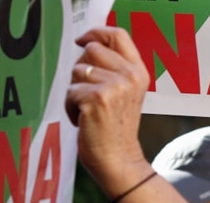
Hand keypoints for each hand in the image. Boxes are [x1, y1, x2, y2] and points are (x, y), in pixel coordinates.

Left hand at [65, 27, 150, 194]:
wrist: (118, 162)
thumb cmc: (115, 130)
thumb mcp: (124, 93)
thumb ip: (114, 69)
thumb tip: (87, 45)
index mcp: (139, 72)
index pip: (118, 35)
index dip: (96, 33)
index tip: (81, 40)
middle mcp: (129, 76)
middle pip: (91, 50)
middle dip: (81, 70)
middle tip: (88, 94)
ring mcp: (113, 86)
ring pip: (77, 72)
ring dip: (75, 92)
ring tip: (89, 111)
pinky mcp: (95, 99)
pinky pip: (70, 92)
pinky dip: (71, 108)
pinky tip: (84, 121)